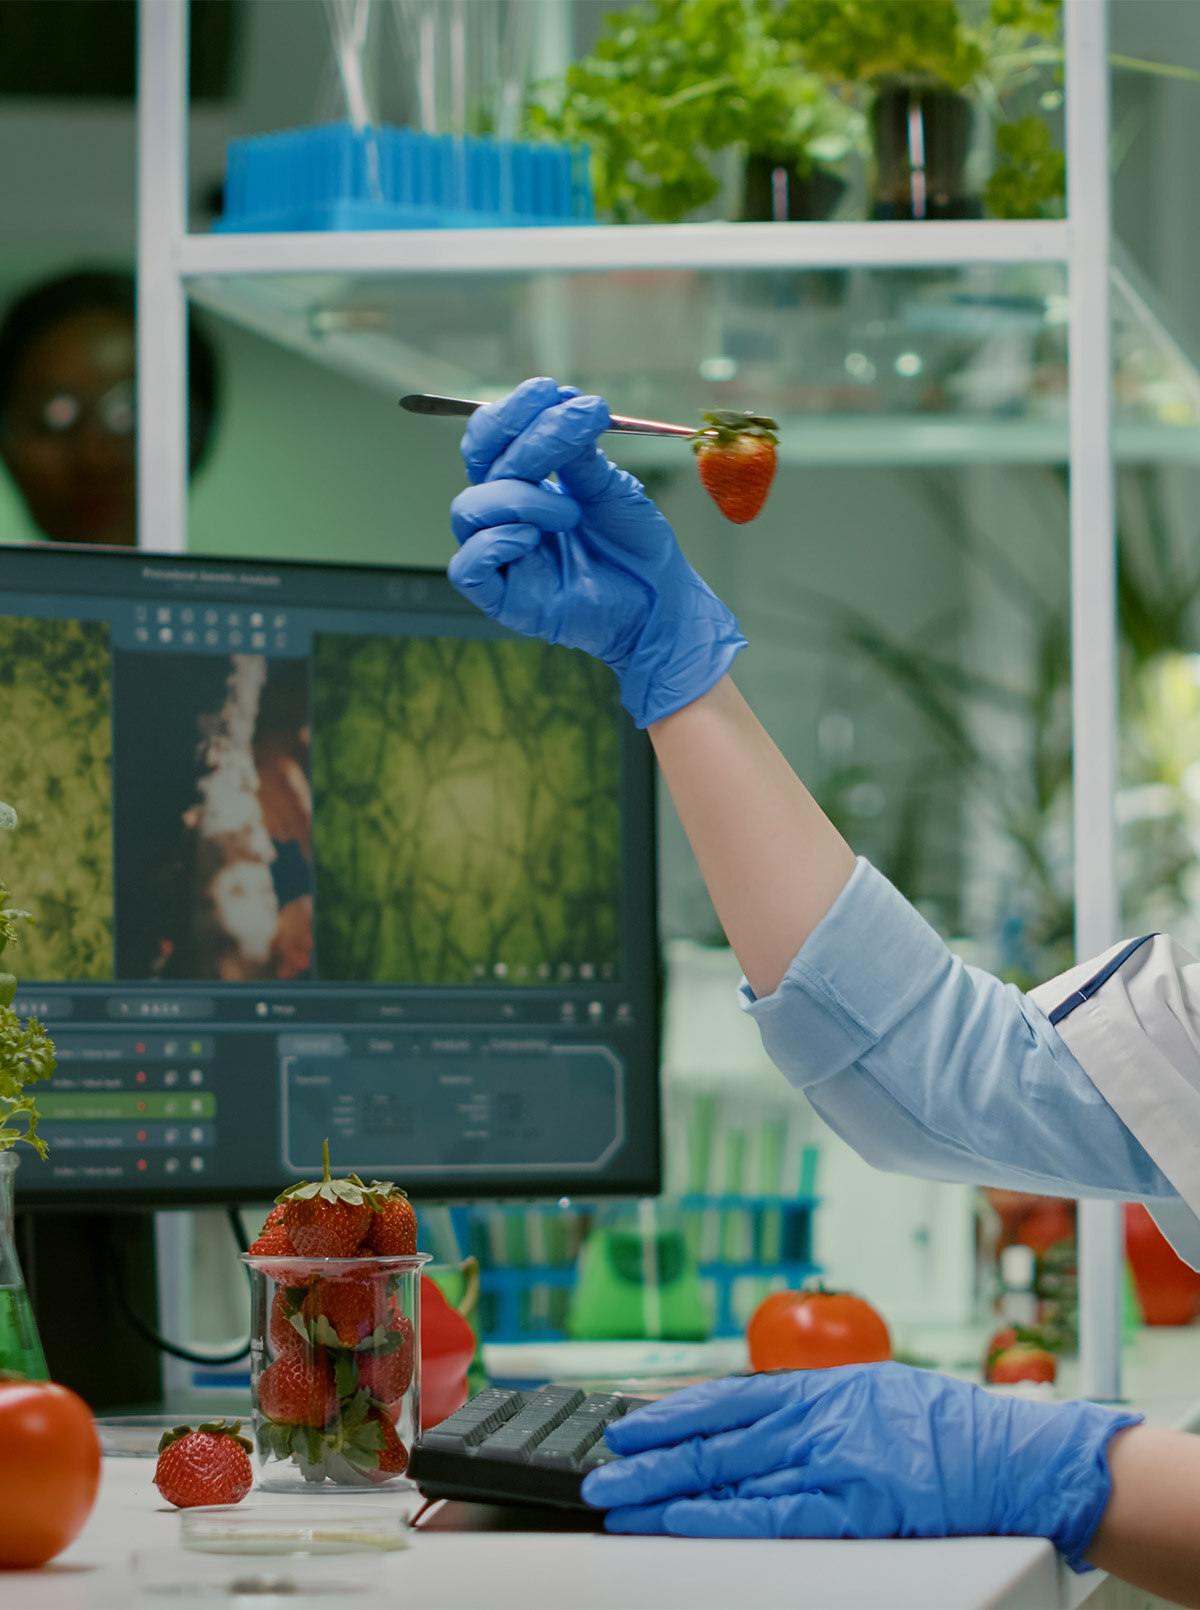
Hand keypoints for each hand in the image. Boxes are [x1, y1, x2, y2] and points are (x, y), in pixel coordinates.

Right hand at [448, 377, 745, 727]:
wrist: (659, 602)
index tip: (551, 391)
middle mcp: (507, 512)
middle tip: (566, 430)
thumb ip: (578, 451)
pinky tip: (532, 540)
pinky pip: (467, 566)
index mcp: (527, 480)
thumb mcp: (611, 486)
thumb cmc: (635, 545)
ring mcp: (501, 553)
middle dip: (519, 438)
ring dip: (520, 498)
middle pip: (477, 460)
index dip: (512, 410)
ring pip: (470, 508)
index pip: (493, 435)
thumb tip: (558, 404)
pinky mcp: (502, 596)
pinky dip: (494, 545)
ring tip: (571, 513)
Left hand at [581, 1363, 1141, 1571]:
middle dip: (652, 1454)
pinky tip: (676, 1524)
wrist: (1016, 1458)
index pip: (728, 1396)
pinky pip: (768, 1515)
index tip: (627, 1425)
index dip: (671, 1411)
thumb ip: (814, 1408)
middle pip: (716, 1435)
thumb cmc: (949, 1431)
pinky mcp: (852, 1507)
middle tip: (602, 1468)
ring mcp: (833, 1461)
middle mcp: (818, 1416)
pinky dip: (716, 1519)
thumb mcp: (872, 1395)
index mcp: (822, 1384)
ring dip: (668, 1489)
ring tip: (618, 1499)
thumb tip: (751, 1422)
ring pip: (731, 1474)